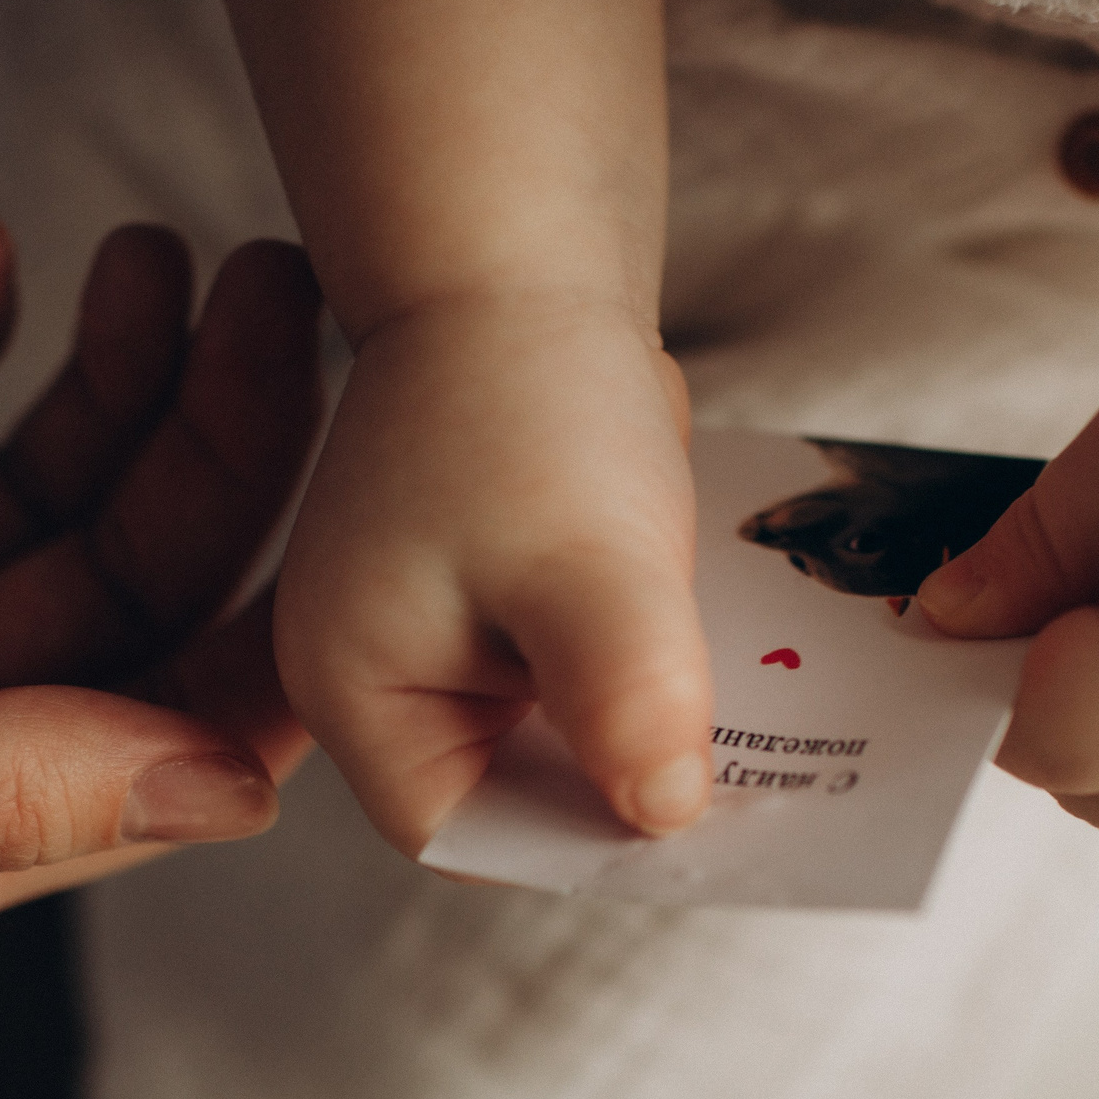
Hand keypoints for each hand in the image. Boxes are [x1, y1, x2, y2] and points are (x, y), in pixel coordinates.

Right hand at [271, 296, 709, 856]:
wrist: (520, 255)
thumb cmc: (527, 395)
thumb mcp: (590, 569)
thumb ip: (626, 704)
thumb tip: (667, 820)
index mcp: (353, 690)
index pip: (469, 834)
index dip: (579, 843)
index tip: (692, 825)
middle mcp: (375, 674)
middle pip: (516, 792)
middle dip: (623, 781)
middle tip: (745, 771)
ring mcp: (430, 631)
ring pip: (557, 733)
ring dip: (646, 721)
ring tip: (740, 705)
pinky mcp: (488, 593)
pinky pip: (574, 671)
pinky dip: (645, 664)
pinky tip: (712, 643)